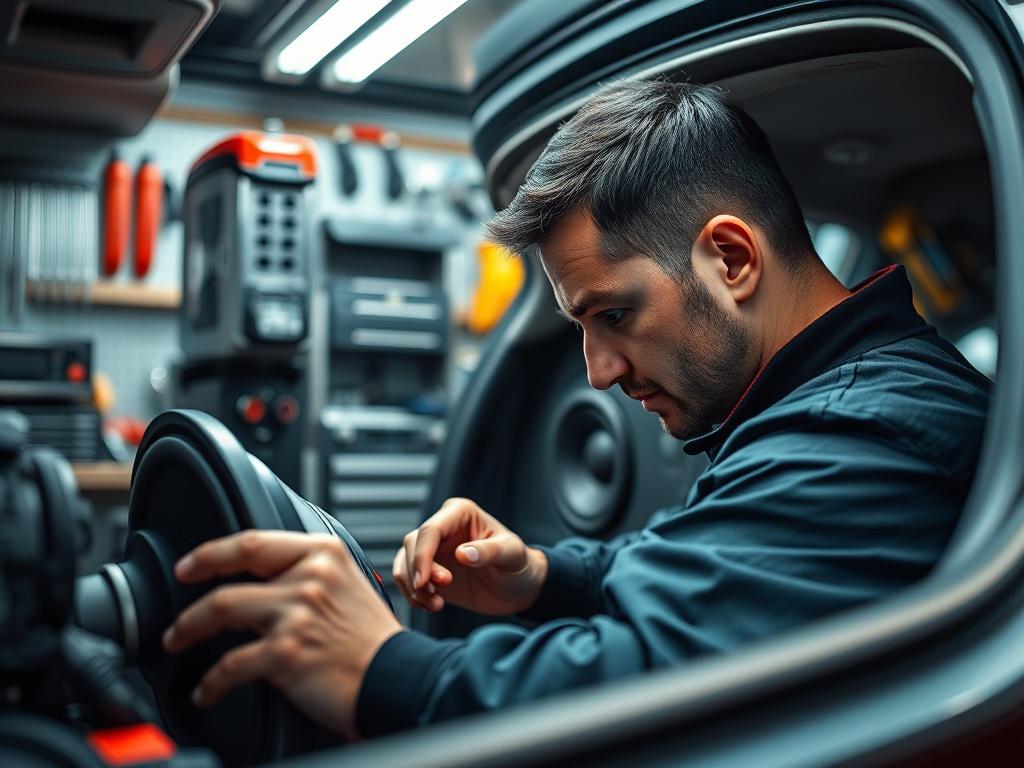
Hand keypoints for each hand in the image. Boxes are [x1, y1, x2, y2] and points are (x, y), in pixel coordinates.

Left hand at [161, 530, 401, 740]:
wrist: (397, 677)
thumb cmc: (373, 640)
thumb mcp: (349, 584)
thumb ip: (312, 573)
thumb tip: (265, 579)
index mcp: (324, 554)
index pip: (254, 541)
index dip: (213, 553)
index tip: (191, 565)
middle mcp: (309, 577)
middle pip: (229, 578)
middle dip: (191, 598)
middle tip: (176, 616)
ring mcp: (296, 613)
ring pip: (220, 611)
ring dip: (188, 630)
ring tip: (179, 642)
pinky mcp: (286, 653)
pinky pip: (230, 665)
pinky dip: (211, 682)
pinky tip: (207, 690)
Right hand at [393, 497, 546, 614]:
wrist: (518, 588)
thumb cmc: (519, 565)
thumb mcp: (512, 556)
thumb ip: (489, 552)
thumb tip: (463, 554)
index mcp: (460, 513)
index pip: (430, 530)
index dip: (422, 557)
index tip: (426, 583)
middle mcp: (443, 526)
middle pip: (412, 545)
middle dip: (419, 573)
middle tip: (437, 597)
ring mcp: (434, 548)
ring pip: (405, 561)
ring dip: (412, 587)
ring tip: (435, 605)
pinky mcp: (429, 569)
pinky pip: (407, 578)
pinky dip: (412, 594)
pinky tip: (432, 606)